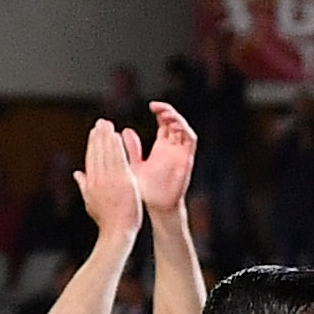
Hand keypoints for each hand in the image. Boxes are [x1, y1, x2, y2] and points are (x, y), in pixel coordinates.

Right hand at [75, 115, 142, 237]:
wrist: (117, 232)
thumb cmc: (107, 221)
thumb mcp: (90, 202)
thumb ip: (83, 185)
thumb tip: (76, 174)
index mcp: (90, 184)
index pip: (90, 159)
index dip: (92, 144)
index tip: (94, 133)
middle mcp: (97, 179)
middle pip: (96, 153)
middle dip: (98, 136)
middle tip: (100, 122)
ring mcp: (109, 179)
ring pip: (106, 153)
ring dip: (106, 137)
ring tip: (108, 125)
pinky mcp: (121, 180)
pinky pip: (118, 158)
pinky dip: (116, 146)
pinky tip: (117, 135)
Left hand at [132, 101, 198, 218]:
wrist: (156, 207)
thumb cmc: (145, 190)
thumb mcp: (134, 165)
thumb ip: (131, 149)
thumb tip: (123, 131)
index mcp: (161, 147)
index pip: (165, 123)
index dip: (161, 112)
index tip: (151, 106)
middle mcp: (173, 148)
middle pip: (176, 122)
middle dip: (168, 112)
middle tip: (157, 107)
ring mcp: (181, 153)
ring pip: (184, 128)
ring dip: (177, 119)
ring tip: (165, 114)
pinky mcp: (186, 160)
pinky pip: (190, 141)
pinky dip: (185, 131)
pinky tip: (175, 126)